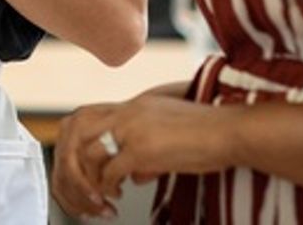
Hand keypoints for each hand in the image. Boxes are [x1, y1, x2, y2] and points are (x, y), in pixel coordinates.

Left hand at [52, 93, 235, 218]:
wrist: (231, 131)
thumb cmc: (209, 136)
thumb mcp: (169, 138)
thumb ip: (147, 153)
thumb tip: (135, 177)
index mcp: (133, 105)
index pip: (87, 116)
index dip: (77, 142)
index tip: (83, 165)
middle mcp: (127, 112)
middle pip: (76, 130)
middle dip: (71, 160)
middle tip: (80, 185)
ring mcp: (132, 129)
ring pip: (88, 153)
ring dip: (87, 180)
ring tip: (99, 197)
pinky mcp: (141, 149)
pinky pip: (109, 172)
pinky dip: (107, 188)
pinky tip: (116, 198)